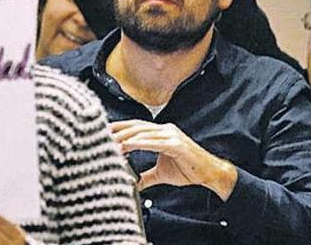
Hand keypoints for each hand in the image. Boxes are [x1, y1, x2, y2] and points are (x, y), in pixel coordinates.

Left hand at [111, 120, 236, 199]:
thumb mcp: (162, 173)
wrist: (209, 173)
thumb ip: (146, 176)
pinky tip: (129, 145)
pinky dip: (140, 143)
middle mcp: (166, 130)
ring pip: (143, 132)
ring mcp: (172, 135)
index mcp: (162, 132)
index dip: (120, 128)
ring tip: (111, 142)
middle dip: (118, 130)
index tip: (104, 131)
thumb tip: (133, 183)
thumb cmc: (188, 170)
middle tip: (102, 135)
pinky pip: (155, 142)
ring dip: (126, 137)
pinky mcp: (177, 144)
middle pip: (137, 126)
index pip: (136, 126)